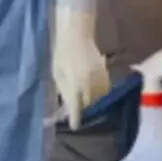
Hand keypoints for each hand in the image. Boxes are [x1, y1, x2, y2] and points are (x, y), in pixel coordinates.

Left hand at [52, 0, 109, 129]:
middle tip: (80, 115)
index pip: (77, 107)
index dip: (76, 118)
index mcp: (74, 84)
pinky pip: (105, 89)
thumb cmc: (61, 53)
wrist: (76, 34)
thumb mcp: (56, 73)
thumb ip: (63, 90)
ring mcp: (98, 77)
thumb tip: (66, 106)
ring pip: (99, 98)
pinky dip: (100, 94)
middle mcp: (88, 83)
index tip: (75, 126)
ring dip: (93, 103)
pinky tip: (94, 93)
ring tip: (87, 104)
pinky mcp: (104, 72)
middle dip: (84, 110)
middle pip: (89, 105)